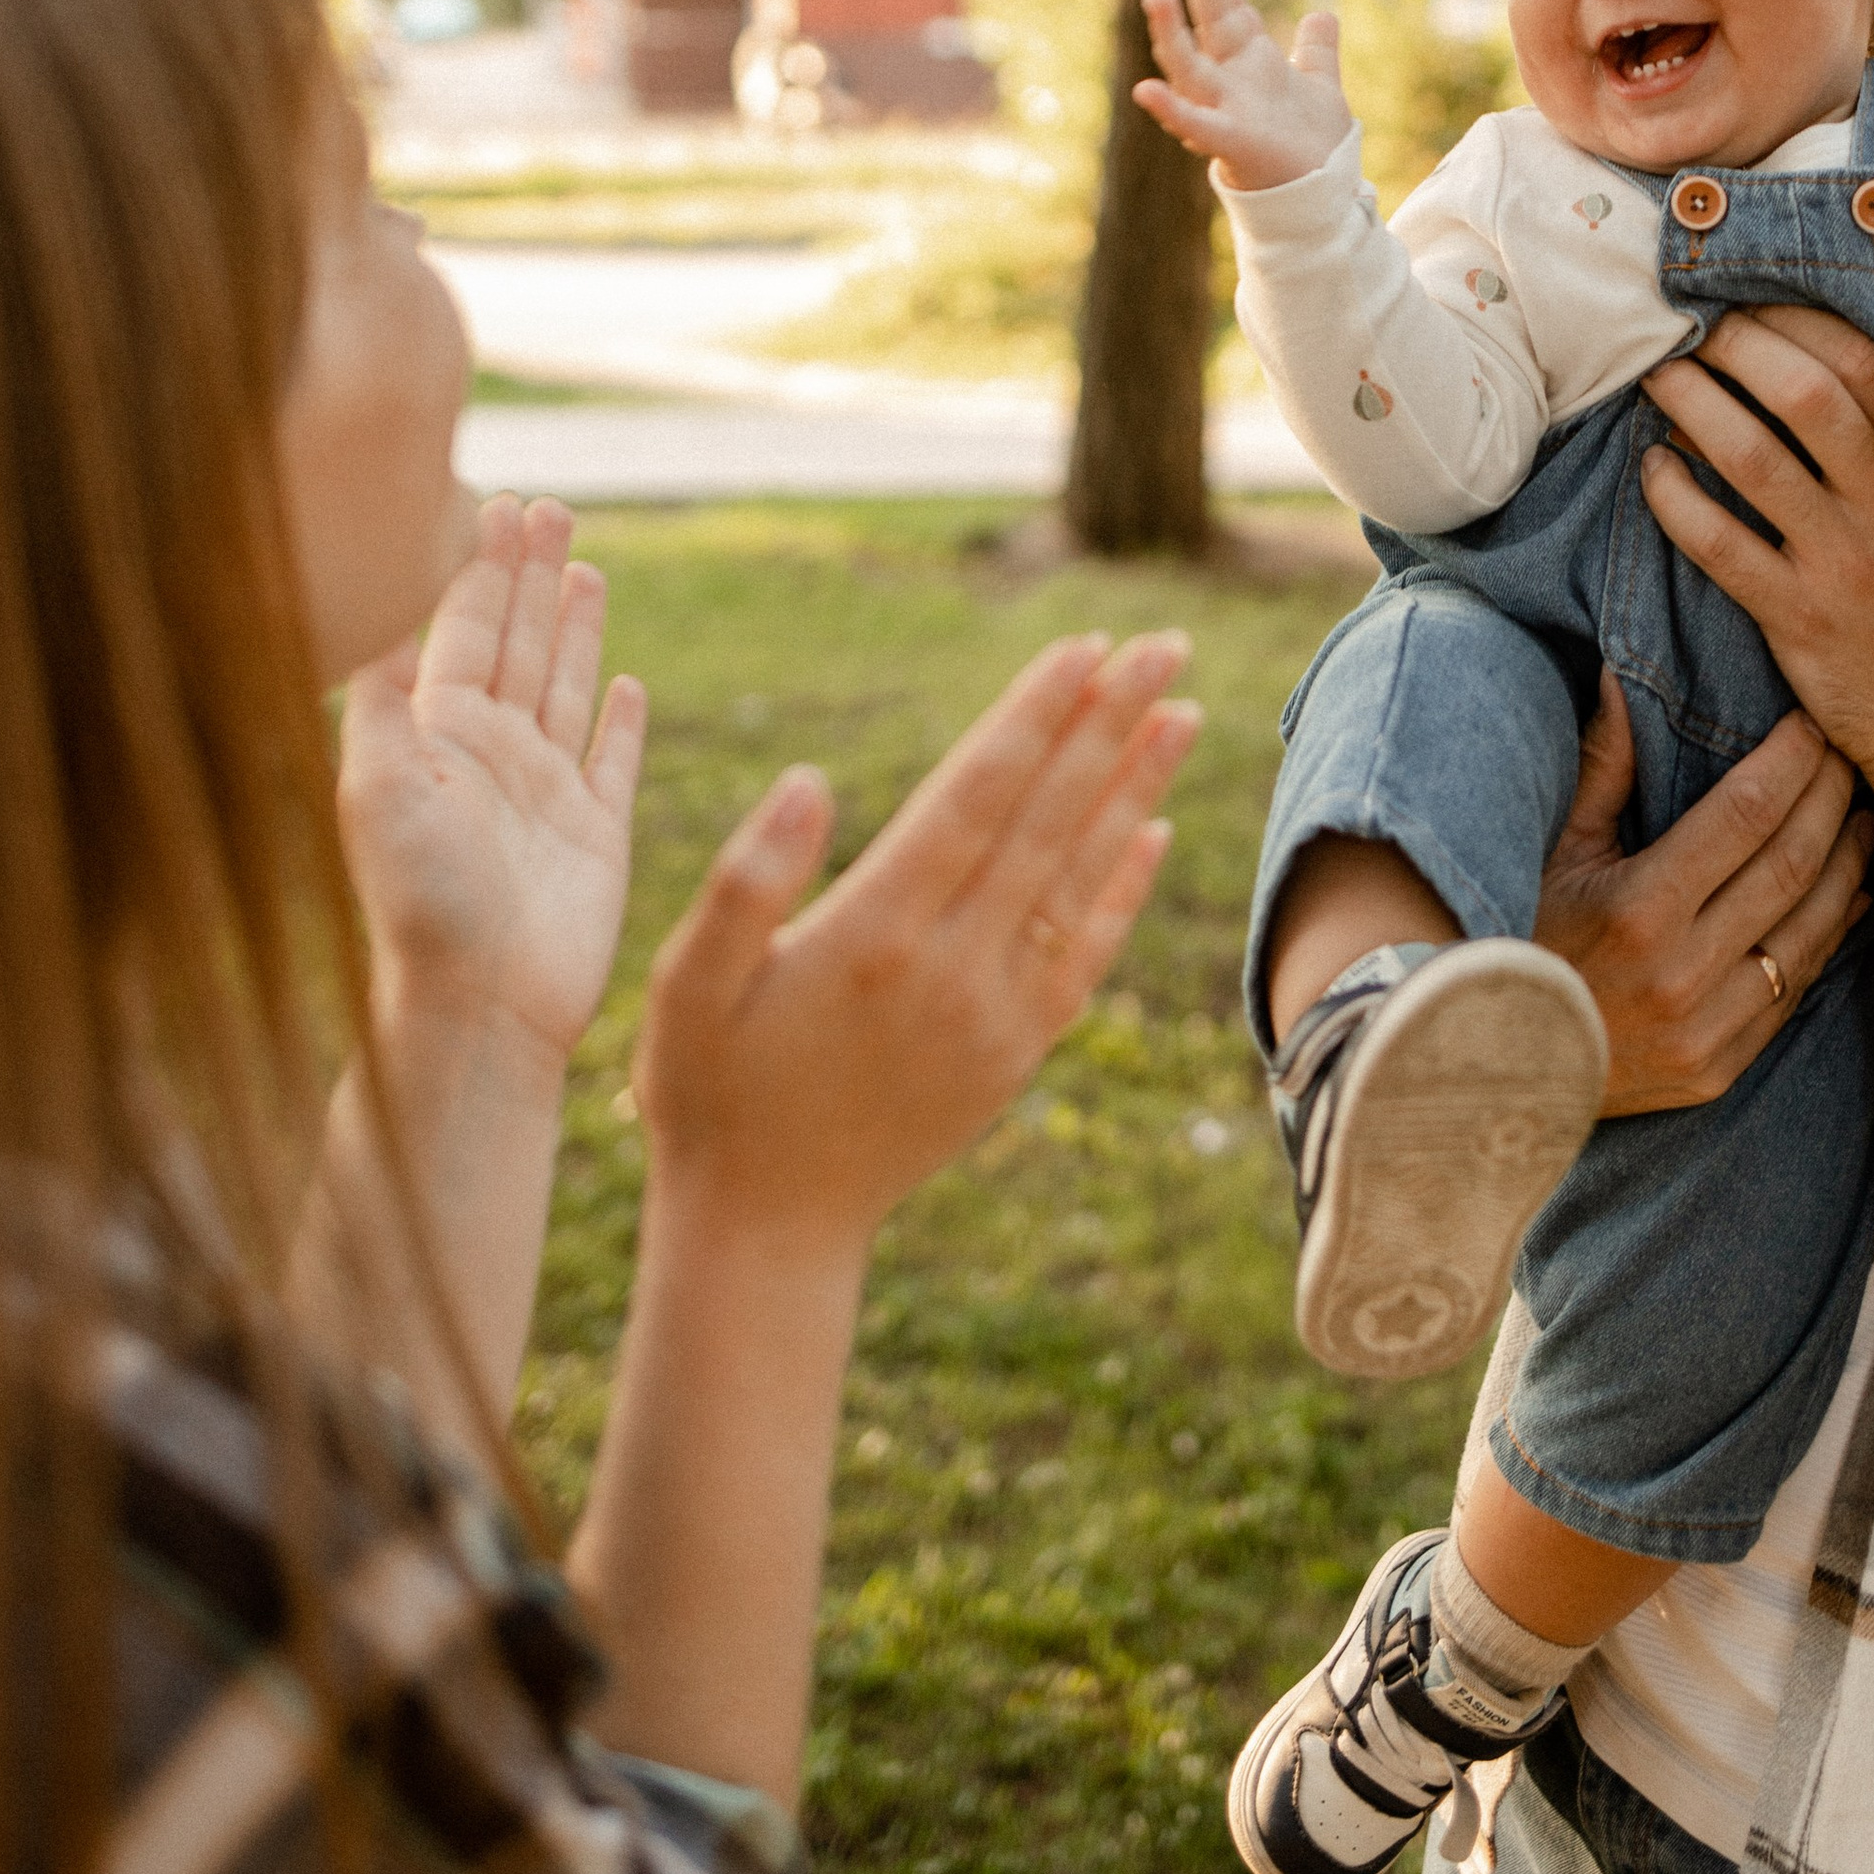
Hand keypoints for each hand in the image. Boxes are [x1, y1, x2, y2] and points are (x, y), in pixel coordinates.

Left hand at [339, 495, 646, 1076]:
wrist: (480, 1007)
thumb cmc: (420, 902)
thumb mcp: (380, 788)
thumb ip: (382, 700)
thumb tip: (377, 616)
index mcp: (440, 736)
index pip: (464, 631)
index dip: (480, 569)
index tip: (494, 505)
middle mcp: (493, 756)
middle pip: (518, 643)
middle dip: (531, 576)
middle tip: (549, 508)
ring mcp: (547, 794)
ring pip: (566, 687)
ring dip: (574, 628)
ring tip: (585, 567)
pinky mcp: (596, 835)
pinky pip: (612, 762)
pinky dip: (618, 721)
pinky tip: (625, 681)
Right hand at [632, 630, 1200, 1244]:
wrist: (769, 1229)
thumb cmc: (709, 1093)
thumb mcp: (687, 985)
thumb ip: (746, 880)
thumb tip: (809, 779)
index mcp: (874, 932)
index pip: (976, 796)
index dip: (1035, 716)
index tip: (1086, 648)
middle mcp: (952, 968)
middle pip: (1048, 819)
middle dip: (1108, 725)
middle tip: (1163, 645)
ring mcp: (996, 1016)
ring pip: (1080, 878)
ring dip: (1136, 790)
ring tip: (1186, 712)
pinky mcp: (1015, 1054)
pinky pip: (1085, 957)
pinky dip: (1123, 891)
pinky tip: (1156, 832)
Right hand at [1134, 0, 1351, 192]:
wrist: (1321, 194)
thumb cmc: (1312, 143)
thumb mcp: (1320, 85)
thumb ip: (1316, 51)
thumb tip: (1322, 15)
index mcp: (1249, 63)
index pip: (1227, 9)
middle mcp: (1230, 82)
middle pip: (1210, 25)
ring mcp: (1225, 111)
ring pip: (1189, 69)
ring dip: (1171, 36)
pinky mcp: (1229, 144)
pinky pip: (1195, 124)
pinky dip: (1170, 109)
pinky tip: (1145, 90)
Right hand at [1536, 677, 1873, 1109]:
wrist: (1502, 1068)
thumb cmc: (1521, 942)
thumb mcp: (1553, 853)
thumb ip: (1602, 769)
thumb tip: (1621, 679)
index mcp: (1637, 910)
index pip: (1744, 816)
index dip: (1790, 763)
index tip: (1811, 725)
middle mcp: (1682, 972)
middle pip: (1792, 866)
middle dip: (1831, 801)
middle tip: (1851, 757)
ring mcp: (1708, 1028)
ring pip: (1811, 931)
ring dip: (1850, 866)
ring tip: (1866, 816)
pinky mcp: (1722, 1067)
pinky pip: (1797, 990)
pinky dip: (1831, 934)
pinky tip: (1848, 895)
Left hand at [1641, 307, 1873, 812]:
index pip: (1867, 368)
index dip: (1804, 324)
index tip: (1765, 302)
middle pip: (1799, 396)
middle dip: (1740, 347)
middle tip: (1700, 325)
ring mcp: (1836, 563)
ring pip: (1749, 460)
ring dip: (1695, 408)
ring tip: (1660, 376)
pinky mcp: (1794, 618)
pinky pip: (1718, 547)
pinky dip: (1676, 502)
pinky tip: (1652, 471)